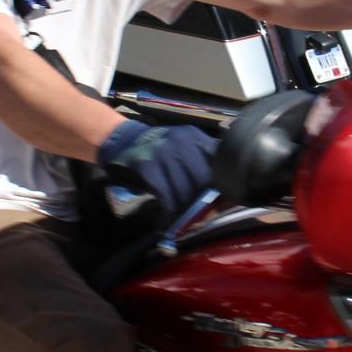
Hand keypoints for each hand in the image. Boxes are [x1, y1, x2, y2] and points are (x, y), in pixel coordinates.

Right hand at [96, 120, 216, 215]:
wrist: (124, 141)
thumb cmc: (159, 148)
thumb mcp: (184, 143)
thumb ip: (204, 156)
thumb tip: (226, 186)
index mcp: (194, 136)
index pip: (217, 162)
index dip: (220, 183)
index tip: (219, 198)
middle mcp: (181, 141)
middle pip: (203, 179)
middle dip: (202, 199)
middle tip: (201, 212)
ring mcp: (163, 153)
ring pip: (185, 190)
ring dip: (185, 208)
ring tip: (184, 215)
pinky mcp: (148, 167)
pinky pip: (167, 196)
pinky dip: (170, 209)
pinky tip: (169, 213)